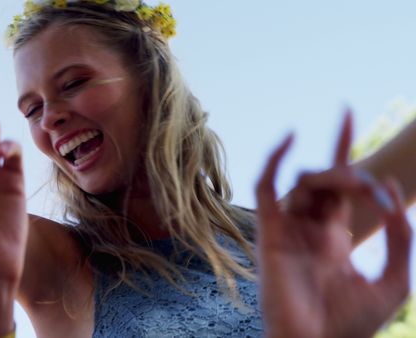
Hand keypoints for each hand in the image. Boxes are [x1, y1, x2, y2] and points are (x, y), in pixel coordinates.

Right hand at [256, 114, 411, 337]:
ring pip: (303, 180)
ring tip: (355, 183)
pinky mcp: (270, 231)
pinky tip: (292, 137)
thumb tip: (390, 192)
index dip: (343, 149)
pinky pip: (266, 188)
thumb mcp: (394, 280)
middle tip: (371, 185)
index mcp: (334, 237)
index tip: (347, 115)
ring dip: (332, 173)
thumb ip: (399, 237)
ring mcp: (288, 228)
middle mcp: (309, 228)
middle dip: (350, 170)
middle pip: (326, 179)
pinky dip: (275, 161)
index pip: (339, 186)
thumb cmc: (352, 326)